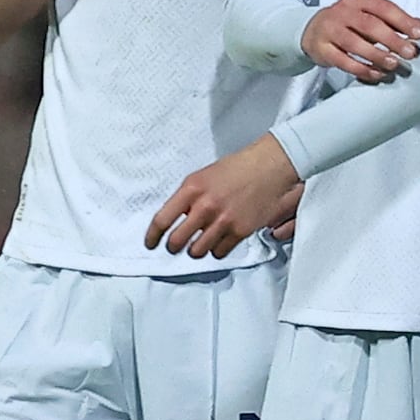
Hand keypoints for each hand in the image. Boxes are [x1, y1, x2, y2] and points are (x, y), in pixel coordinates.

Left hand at [146, 135, 300, 259]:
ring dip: (196, 250)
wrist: (268, 167)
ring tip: (199, 243)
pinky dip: (216, 249)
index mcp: (192, 189)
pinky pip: (219, 252)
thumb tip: (175, 219)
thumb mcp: (203, 176)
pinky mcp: (240, 231)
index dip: (152, 236)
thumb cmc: (236, 168)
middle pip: (177, 241)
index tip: (150, 243)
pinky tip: (219, 240)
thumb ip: (187, 197)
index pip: (162, 219)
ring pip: (197, 251)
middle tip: (175, 246)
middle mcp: (205, 206)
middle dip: (173, 247)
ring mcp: (223, 221)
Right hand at [301, 0, 419, 83]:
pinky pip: (344, 61)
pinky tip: (375, 73)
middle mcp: (342, 11)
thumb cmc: (347, 22)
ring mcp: (330, 30)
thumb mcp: (369, 14)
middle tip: (409, 52)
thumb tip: (418, 25)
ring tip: (393, 64)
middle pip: (370, 25)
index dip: (403, 21)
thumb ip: (393, 19)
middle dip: (393, 40)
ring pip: (355, 44)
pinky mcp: (322, 49)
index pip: (383, 7)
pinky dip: (362, 69)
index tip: (418, 33)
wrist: (313, 30)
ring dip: (377, 56)